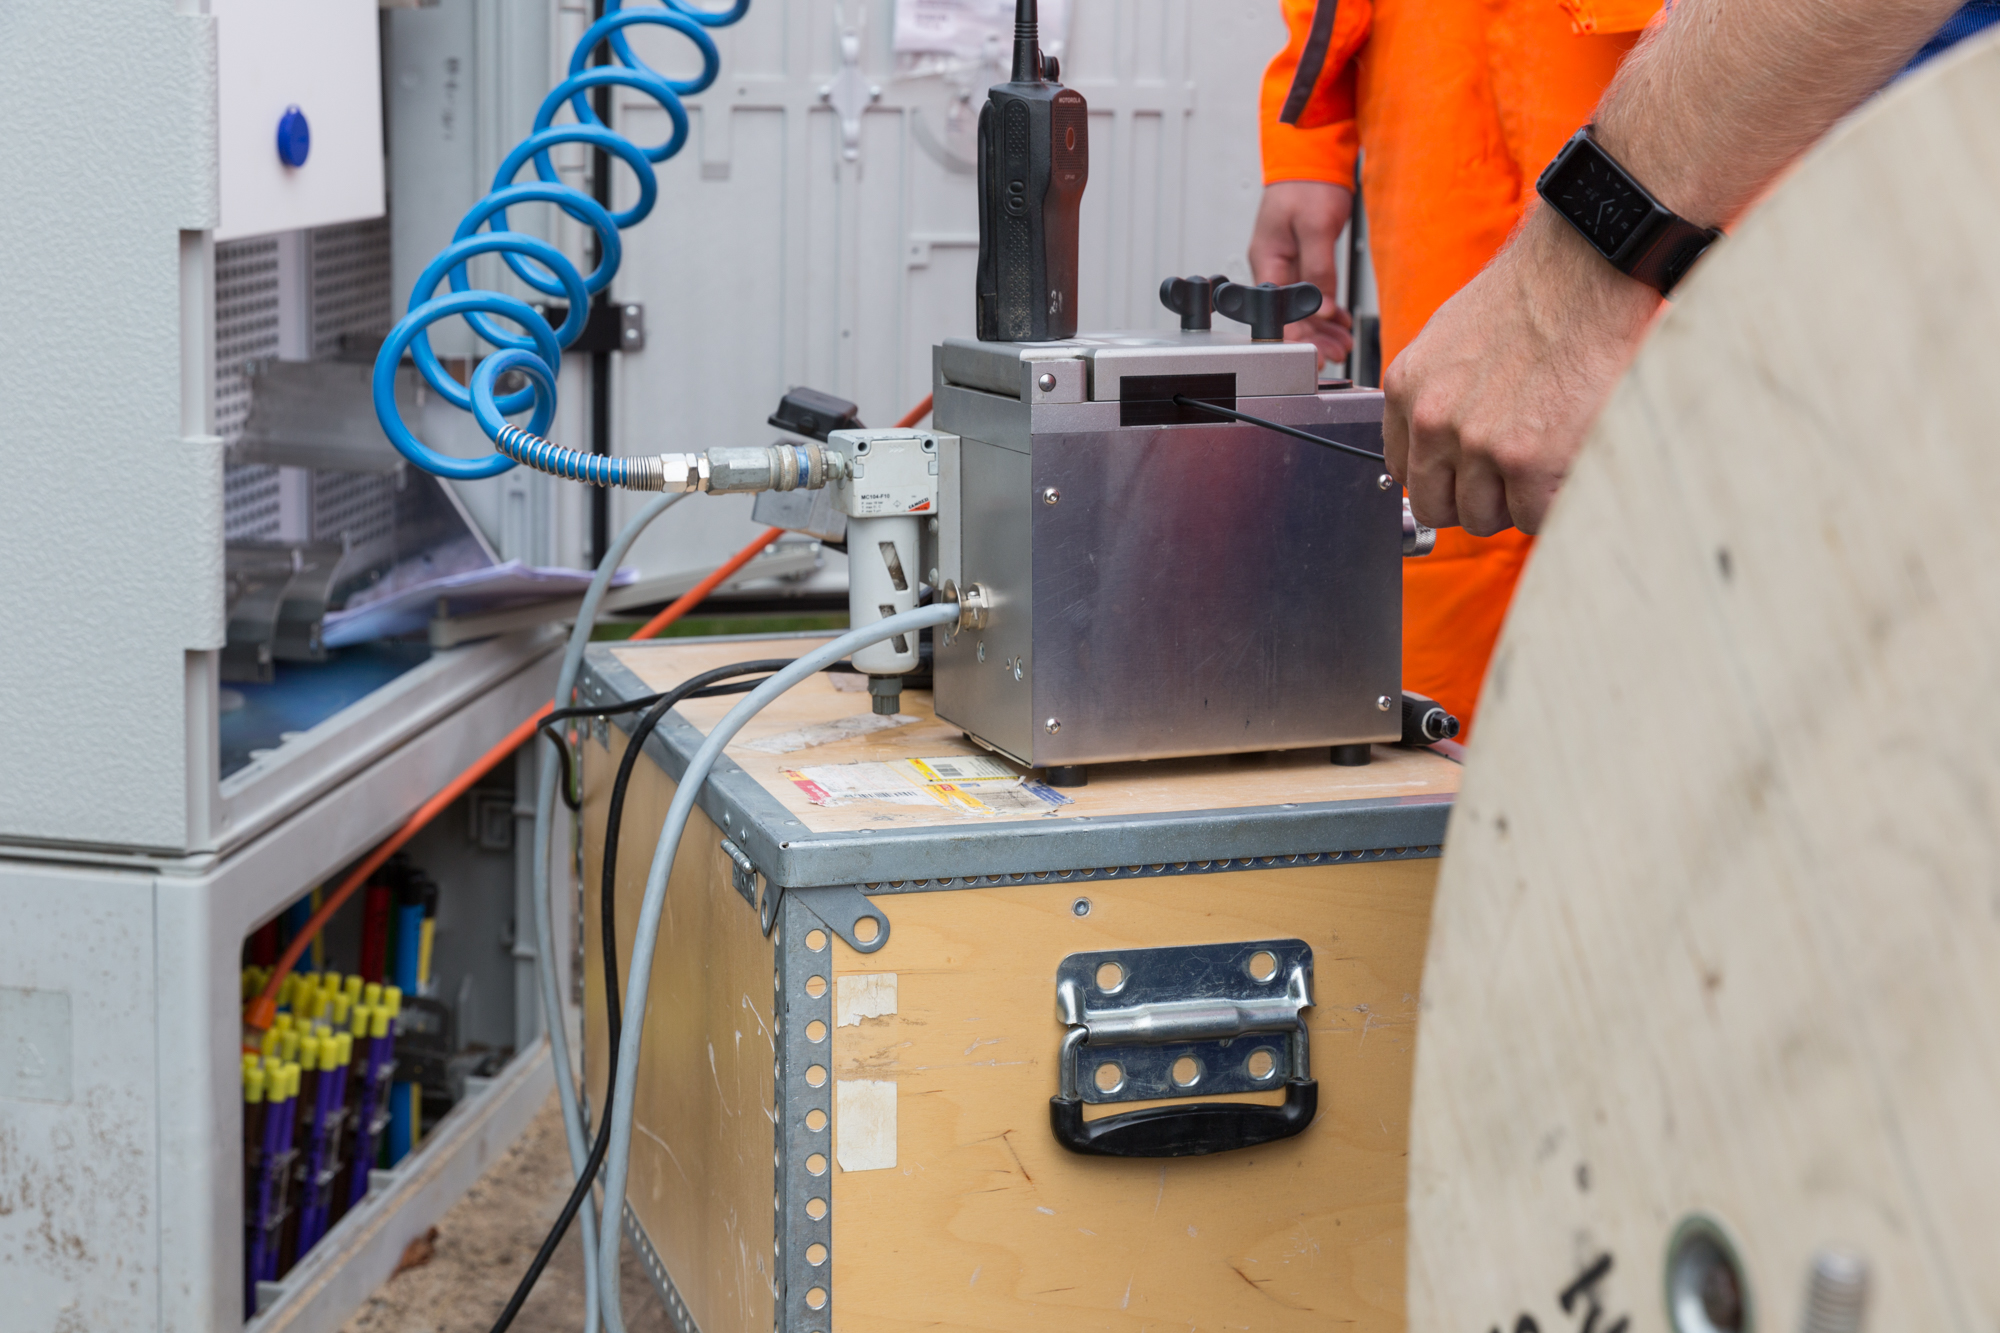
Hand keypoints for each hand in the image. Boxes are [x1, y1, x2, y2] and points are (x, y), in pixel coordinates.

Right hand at [1248, 181, 1356, 363]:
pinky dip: (1327, 308)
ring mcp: (1288, 263)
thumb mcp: (1315, 225)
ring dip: (1322, 326)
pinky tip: (1340, 321)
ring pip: (1303, 306)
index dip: (1293, 335)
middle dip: (1312, 336)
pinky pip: (1313, 291)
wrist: (1311, 156)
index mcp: (1267, 259)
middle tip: (1335, 353)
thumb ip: (1318, 268)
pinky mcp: (1302, 258)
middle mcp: (1273, 265)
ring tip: (1342, 342)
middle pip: (1289, 313)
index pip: (1275, 310)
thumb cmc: (1306, 183)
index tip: (1311, 353)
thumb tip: (1323, 305)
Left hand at [1382, 208, 1658, 534]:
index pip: (1405, 470)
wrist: (1586, 269)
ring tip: (1545, 454)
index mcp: (1408, 389)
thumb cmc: (1535, 295)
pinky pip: (1531, 517)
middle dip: (1475, 498)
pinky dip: (1552, 501)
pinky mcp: (1527, 460)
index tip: (1469, 473)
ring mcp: (1478, 444)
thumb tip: (1442, 443)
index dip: (1444, 477)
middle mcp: (1433, 420)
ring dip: (1515, 500)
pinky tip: (1566, 459)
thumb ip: (1438, 394)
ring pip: (1482, 518)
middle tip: (1513, 471)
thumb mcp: (1452, 340)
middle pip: (1436, 506)